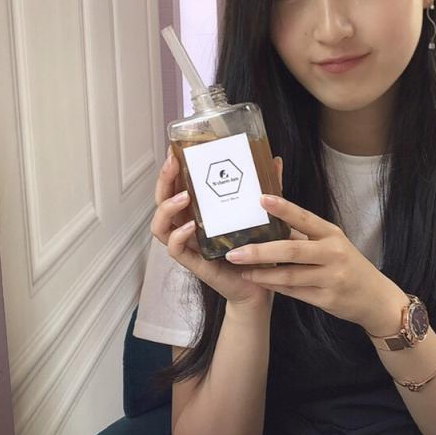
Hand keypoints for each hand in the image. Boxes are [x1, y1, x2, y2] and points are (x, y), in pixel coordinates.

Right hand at [151, 151, 304, 311]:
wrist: (260, 282)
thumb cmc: (256, 248)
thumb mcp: (261, 213)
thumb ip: (267, 189)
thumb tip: (275, 160)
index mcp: (198, 212)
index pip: (175, 187)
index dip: (171, 171)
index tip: (176, 152)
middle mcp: (187, 226)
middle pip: (162, 201)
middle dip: (163, 181)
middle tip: (173, 164)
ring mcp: (188, 244)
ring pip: (160, 226)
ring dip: (167, 208)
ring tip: (184, 196)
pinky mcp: (193, 262)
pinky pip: (175, 249)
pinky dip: (179, 236)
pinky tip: (191, 226)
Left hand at [223, 194, 404, 330]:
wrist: (375, 297)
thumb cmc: (348, 265)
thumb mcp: (333, 244)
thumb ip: (305, 235)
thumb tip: (271, 221)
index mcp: (332, 234)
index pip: (305, 218)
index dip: (283, 208)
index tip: (260, 198)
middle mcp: (333, 253)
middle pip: (291, 249)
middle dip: (260, 250)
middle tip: (235, 251)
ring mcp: (331, 278)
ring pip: (289, 275)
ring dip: (262, 273)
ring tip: (241, 269)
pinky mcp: (327, 299)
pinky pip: (294, 292)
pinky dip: (274, 286)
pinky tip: (259, 281)